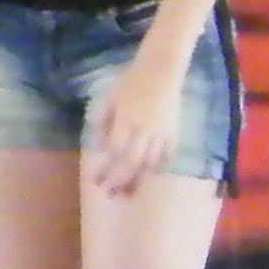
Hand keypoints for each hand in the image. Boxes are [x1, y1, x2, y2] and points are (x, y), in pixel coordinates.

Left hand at [87, 52, 187, 197]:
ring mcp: (161, 133)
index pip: (114, 151)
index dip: (105, 169)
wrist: (160, 73)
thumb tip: (102, 149)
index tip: (95, 181)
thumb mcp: (108, 100)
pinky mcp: (174, 134)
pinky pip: (166, 157)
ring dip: (137, 181)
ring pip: (150, 164)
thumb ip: (103, 125)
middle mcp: (144, 130)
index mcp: (126, 120)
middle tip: (109, 194)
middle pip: (131, 163)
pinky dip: (156, 169)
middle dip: (119, 181)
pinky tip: (146, 177)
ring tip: (126, 194)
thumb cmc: (129, 84)